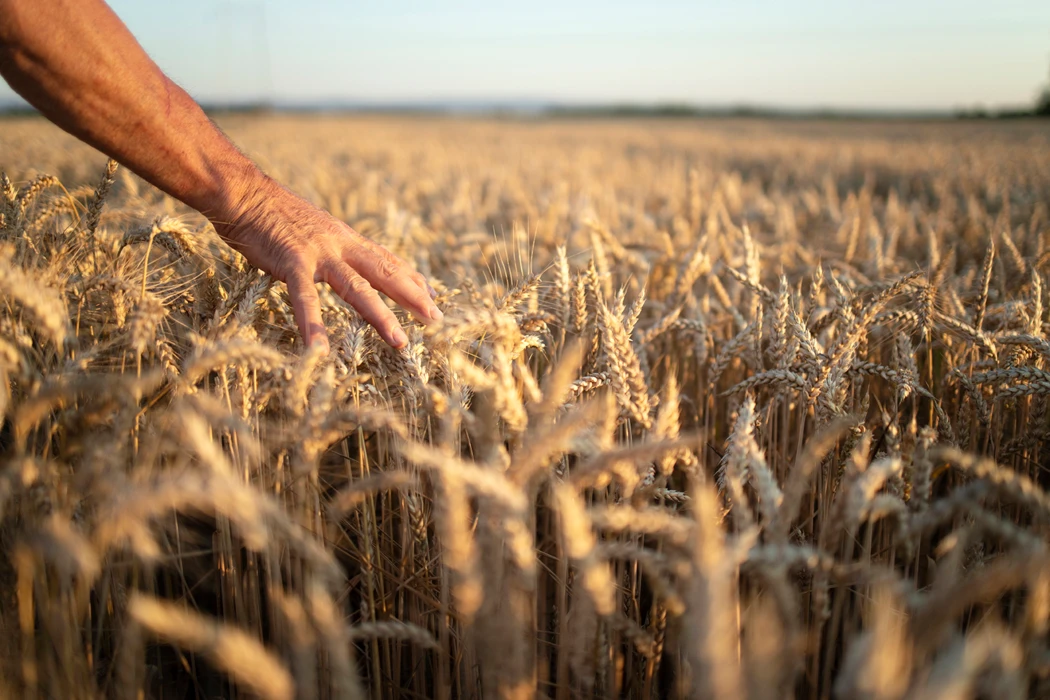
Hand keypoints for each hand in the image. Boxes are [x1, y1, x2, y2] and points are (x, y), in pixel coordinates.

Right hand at [212, 176, 439, 351]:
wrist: (244, 192)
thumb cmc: (273, 213)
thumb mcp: (315, 228)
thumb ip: (334, 246)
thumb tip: (348, 260)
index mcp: (345, 238)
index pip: (386, 259)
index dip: (411, 278)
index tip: (432, 296)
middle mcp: (340, 244)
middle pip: (384, 272)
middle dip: (413, 296)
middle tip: (436, 320)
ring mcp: (318, 254)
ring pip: (357, 287)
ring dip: (380, 315)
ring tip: (399, 341)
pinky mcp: (291, 262)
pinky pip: (305, 298)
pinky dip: (313, 325)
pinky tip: (320, 350)